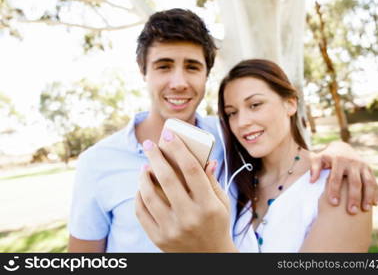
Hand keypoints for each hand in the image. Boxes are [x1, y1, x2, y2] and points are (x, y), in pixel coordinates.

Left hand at [135, 130, 235, 251]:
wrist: (210, 257)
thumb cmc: (217, 224)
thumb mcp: (222, 203)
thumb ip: (212, 181)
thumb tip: (206, 159)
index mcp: (209, 205)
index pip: (191, 169)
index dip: (179, 148)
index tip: (169, 135)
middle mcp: (190, 217)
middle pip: (168, 179)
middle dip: (156, 156)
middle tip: (149, 144)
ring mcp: (172, 229)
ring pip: (150, 195)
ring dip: (144, 176)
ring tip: (145, 166)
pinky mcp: (158, 238)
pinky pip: (142, 212)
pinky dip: (139, 195)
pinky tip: (142, 186)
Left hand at [309, 141, 377, 214]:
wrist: (342, 147)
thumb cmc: (327, 157)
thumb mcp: (318, 159)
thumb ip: (314, 168)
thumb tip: (311, 181)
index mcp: (338, 160)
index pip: (336, 177)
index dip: (334, 190)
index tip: (333, 203)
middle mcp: (352, 163)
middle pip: (355, 182)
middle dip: (354, 197)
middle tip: (351, 212)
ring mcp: (363, 166)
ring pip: (369, 182)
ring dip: (368, 196)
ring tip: (365, 210)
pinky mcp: (369, 169)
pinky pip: (374, 182)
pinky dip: (375, 193)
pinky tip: (375, 204)